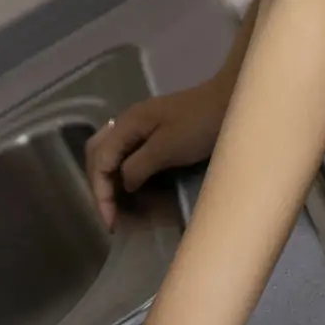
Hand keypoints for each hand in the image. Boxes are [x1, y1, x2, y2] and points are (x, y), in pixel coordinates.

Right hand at [82, 77, 230, 233]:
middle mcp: (127, 121)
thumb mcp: (167, 148)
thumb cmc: (199, 126)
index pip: (99, 162)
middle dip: (99, 186)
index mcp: (127, 124)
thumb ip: (138, 167)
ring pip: (109, 152)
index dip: (101, 194)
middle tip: (110, 215)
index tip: (112, 224)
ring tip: (117, 206)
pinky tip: (131, 186)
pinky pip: (125, 152)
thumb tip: (122, 185)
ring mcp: (140, 124)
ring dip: (108, 179)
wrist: (228, 101)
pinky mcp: (153, 130)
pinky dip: (121, 171)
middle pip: (97, 154)